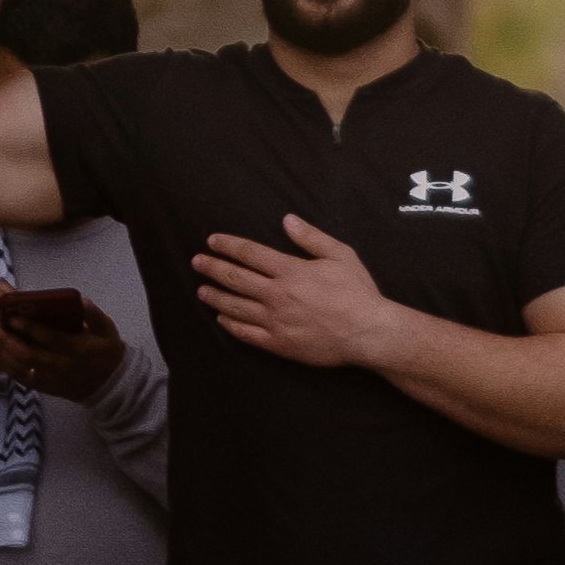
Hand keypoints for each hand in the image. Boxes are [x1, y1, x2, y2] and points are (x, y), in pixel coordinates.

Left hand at [0, 296, 125, 404]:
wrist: (110, 385)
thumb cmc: (107, 351)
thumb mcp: (107, 329)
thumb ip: (93, 314)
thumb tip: (79, 300)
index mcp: (77, 348)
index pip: (49, 337)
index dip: (30, 327)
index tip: (12, 316)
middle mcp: (62, 365)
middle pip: (30, 354)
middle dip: (8, 339)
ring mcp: (53, 379)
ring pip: (24, 367)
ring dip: (5, 352)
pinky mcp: (47, 388)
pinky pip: (24, 380)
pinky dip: (10, 368)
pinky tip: (0, 354)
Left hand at [193, 213, 401, 371]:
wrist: (367, 332)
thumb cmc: (357, 291)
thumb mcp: (340, 254)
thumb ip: (310, 237)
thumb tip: (287, 219)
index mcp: (290, 270)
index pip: (249, 253)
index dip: (228, 245)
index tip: (212, 241)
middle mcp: (277, 295)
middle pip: (235, 278)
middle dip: (213, 268)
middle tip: (197, 262)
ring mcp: (275, 321)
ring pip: (235, 307)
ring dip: (215, 296)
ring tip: (201, 290)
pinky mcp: (279, 344)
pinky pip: (247, 334)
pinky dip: (230, 325)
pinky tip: (221, 319)